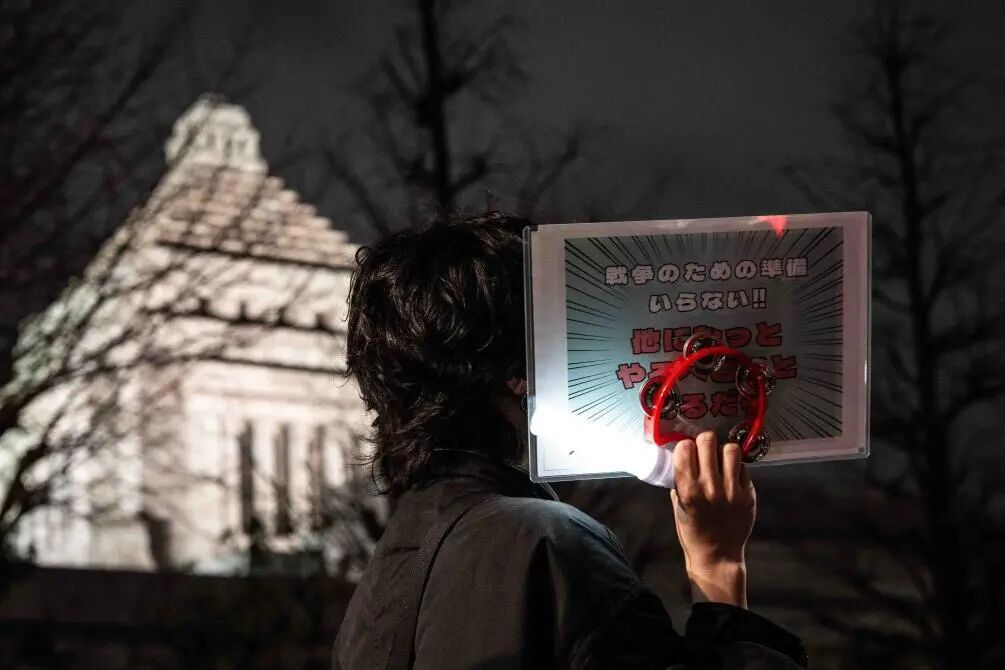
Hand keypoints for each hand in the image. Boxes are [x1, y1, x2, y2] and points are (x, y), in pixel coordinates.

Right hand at [670, 431, 755, 607]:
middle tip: (705, 452)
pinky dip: (737, 468)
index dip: (686, 447)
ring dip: (724, 452)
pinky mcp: (748, 494)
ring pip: (730, 449)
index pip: (685, 447)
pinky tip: (732, 477)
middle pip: (707, 440)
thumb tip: (684, 457)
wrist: (717, 555)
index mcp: (687, 489)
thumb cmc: (692, 531)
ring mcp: (731, 490)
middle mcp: (709, 486)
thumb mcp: (678, 506)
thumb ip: (680, 481)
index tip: (688, 453)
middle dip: (704, 443)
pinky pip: (744, 467)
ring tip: (721, 462)